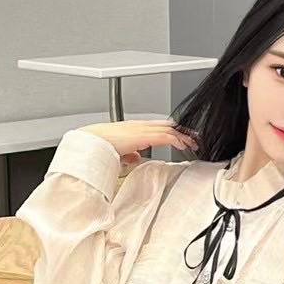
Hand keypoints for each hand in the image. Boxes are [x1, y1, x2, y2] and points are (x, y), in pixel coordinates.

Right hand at [81, 119, 198, 165]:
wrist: (90, 142)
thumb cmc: (99, 145)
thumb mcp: (118, 151)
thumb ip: (128, 153)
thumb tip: (135, 158)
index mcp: (134, 128)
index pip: (157, 127)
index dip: (171, 131)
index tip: (181, 138)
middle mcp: (139, 126)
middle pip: (166, 125)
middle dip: (181, 131)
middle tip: (193, 138)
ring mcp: (141, 129)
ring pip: (167, 129)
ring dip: (182, 136)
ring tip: (192, 143)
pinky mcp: (142, 135)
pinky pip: (163, 136)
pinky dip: (175, 140)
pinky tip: (181, 145)